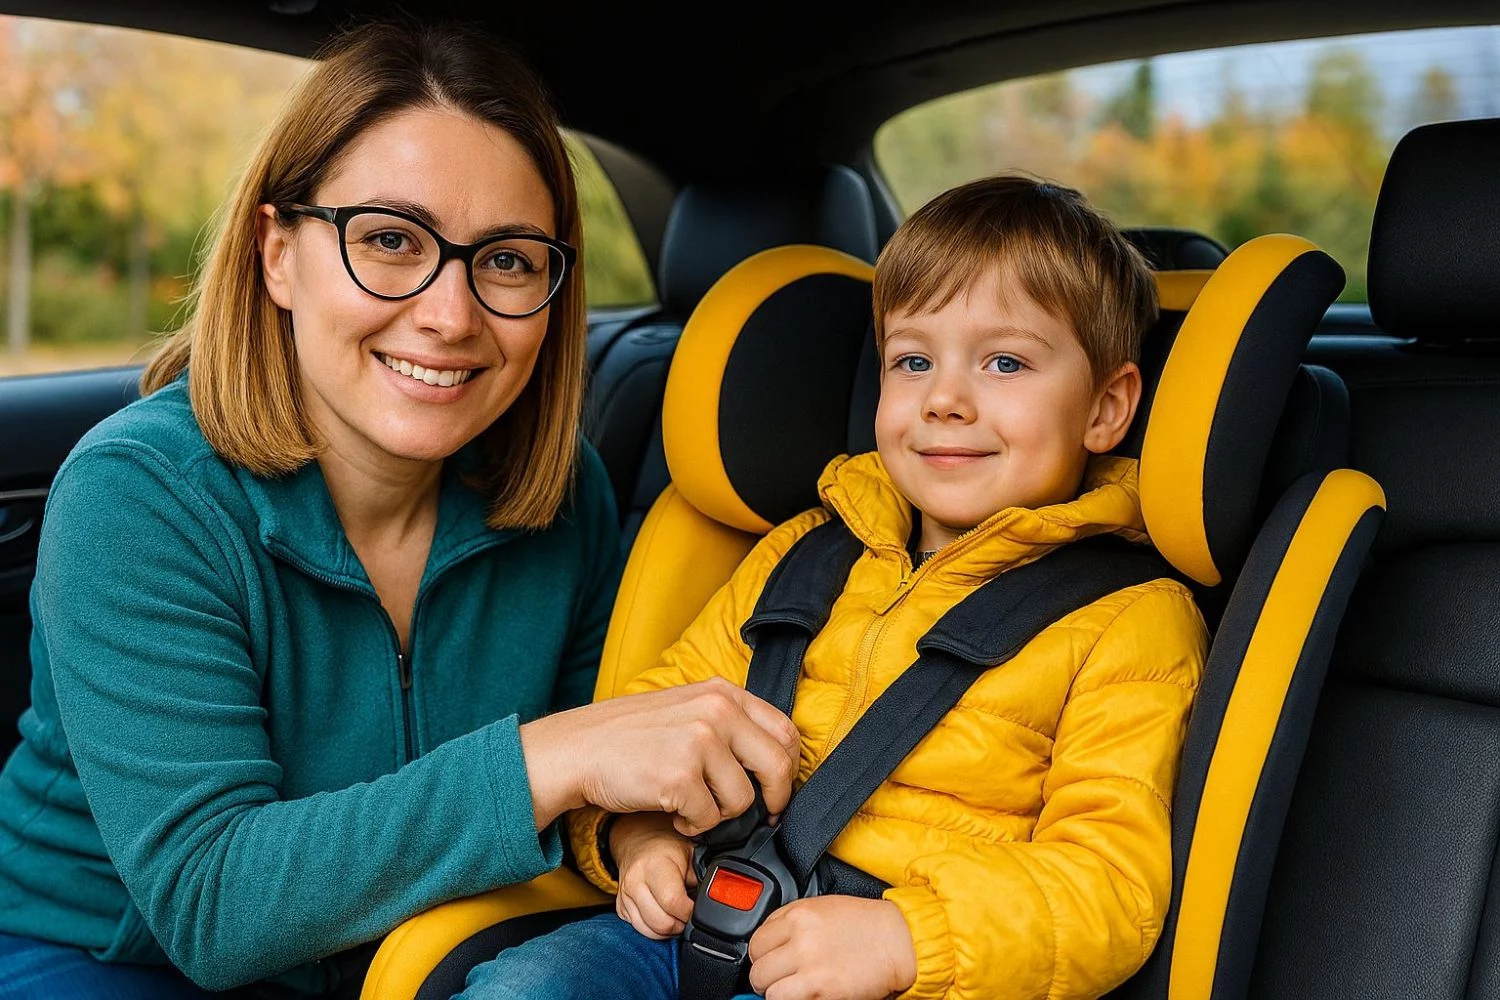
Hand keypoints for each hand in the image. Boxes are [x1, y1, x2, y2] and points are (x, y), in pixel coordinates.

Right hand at [519, 677, 799, 833]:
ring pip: (742, 799)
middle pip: (777, 765)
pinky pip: (709, 819)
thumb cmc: (631, 736)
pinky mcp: (680, 777)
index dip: (787, 769)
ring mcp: (699, 742)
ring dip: (720, 816)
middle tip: (758, 816)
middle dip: (773, 799)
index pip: (784, 731)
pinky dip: (694, 827)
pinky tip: (673, 814)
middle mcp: (716, 711)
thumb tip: (774, 760)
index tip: (776, 789)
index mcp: (722, 693)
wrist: (578, 749)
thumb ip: (728, 723)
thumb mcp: (686, 708)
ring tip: (692, 808)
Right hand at [609, 813, 696, 938]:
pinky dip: (655, 930)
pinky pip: (640, 930)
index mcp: (655, 866)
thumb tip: (716, 896)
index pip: (673, 902)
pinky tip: (664, 916)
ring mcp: (625, 897)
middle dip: (680, 925)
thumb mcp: (690, 853)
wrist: (637, 843)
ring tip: (678, 916)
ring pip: (650, 931)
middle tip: (689, 915)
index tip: (699, 911)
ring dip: (668, 930)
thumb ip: (702, 875)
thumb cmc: (667, 848)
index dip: (690, 913)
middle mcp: (636, 881)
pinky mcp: (620, 908)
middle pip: (661, 922)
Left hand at [747, 896, 916, 999]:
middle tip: (780, 978)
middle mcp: (801, 939)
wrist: (897, 940)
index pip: (756, 942)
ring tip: (792, 989)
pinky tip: (806, 994)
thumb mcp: (821, 907)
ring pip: (768, 990)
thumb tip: (766, 941)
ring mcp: (811, 966)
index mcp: (798, 915)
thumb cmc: (864, 924)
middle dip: (767, 977)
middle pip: (759, 968)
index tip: (770, 961)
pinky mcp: (823, 989)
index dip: (762, 955)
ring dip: (777, 993)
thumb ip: (790, 920)